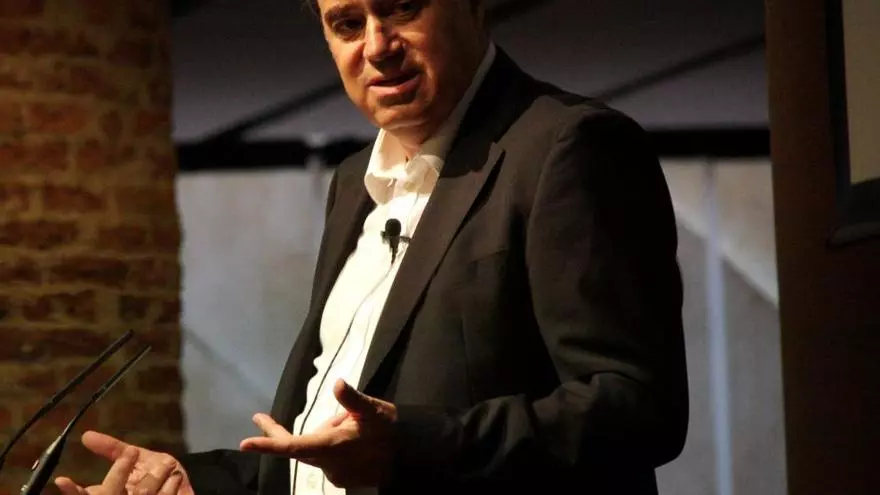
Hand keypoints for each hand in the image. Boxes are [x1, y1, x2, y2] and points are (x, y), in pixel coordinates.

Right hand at [58, 431, 193, 494]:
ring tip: (165, 464)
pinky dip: (170, 487)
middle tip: (131, 453)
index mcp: (110, 492)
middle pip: (111, 492)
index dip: (74, 490)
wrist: (183, 488)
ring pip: (142, 494)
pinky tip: (175, 476)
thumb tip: (86, 436)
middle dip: (120, 473)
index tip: (62, 480)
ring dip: (153, 478)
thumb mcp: (134, 457)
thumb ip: (111, 449)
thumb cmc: (153, 472)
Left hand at [240, 379, 396, 487]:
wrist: (411, 455)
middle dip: (282, 432)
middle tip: (260, 417)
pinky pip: (327, 458)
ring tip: (350, 423)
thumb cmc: (391, 429)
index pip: (293, 446)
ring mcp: (335, 474)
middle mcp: (329, 464)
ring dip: (324, 435)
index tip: (245, 443)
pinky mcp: (342, 479)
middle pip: (297, 446)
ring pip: (316, 450)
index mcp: (332, 447)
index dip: (268, 444)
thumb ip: (353, 399)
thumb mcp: (374, 410)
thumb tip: (337, 383)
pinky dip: (332, 446)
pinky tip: (352, 438)